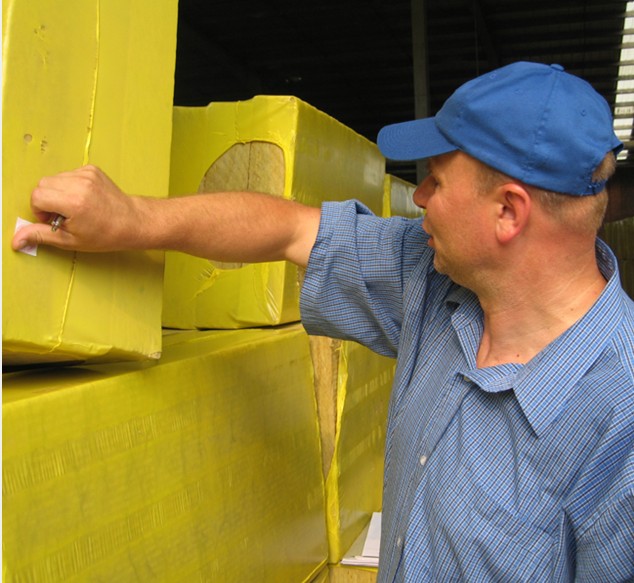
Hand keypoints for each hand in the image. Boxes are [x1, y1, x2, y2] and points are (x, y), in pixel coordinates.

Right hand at [12, 165, 139, 252]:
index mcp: (74, 201)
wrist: (133, 222)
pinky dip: (69, 186)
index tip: (53, 220)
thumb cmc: (106, 234)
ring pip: (54, 179)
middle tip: (63, 215)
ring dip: (57, 193)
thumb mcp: (70, 240)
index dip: (40, 211)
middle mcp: (80, 183)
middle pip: (42, 185)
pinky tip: (82, 199)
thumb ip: (40, 236)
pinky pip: (67, 174)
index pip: (37, 196)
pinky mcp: (91, 169)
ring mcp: (87, 174)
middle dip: (46, 201)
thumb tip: (16, 240)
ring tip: (74, 208)